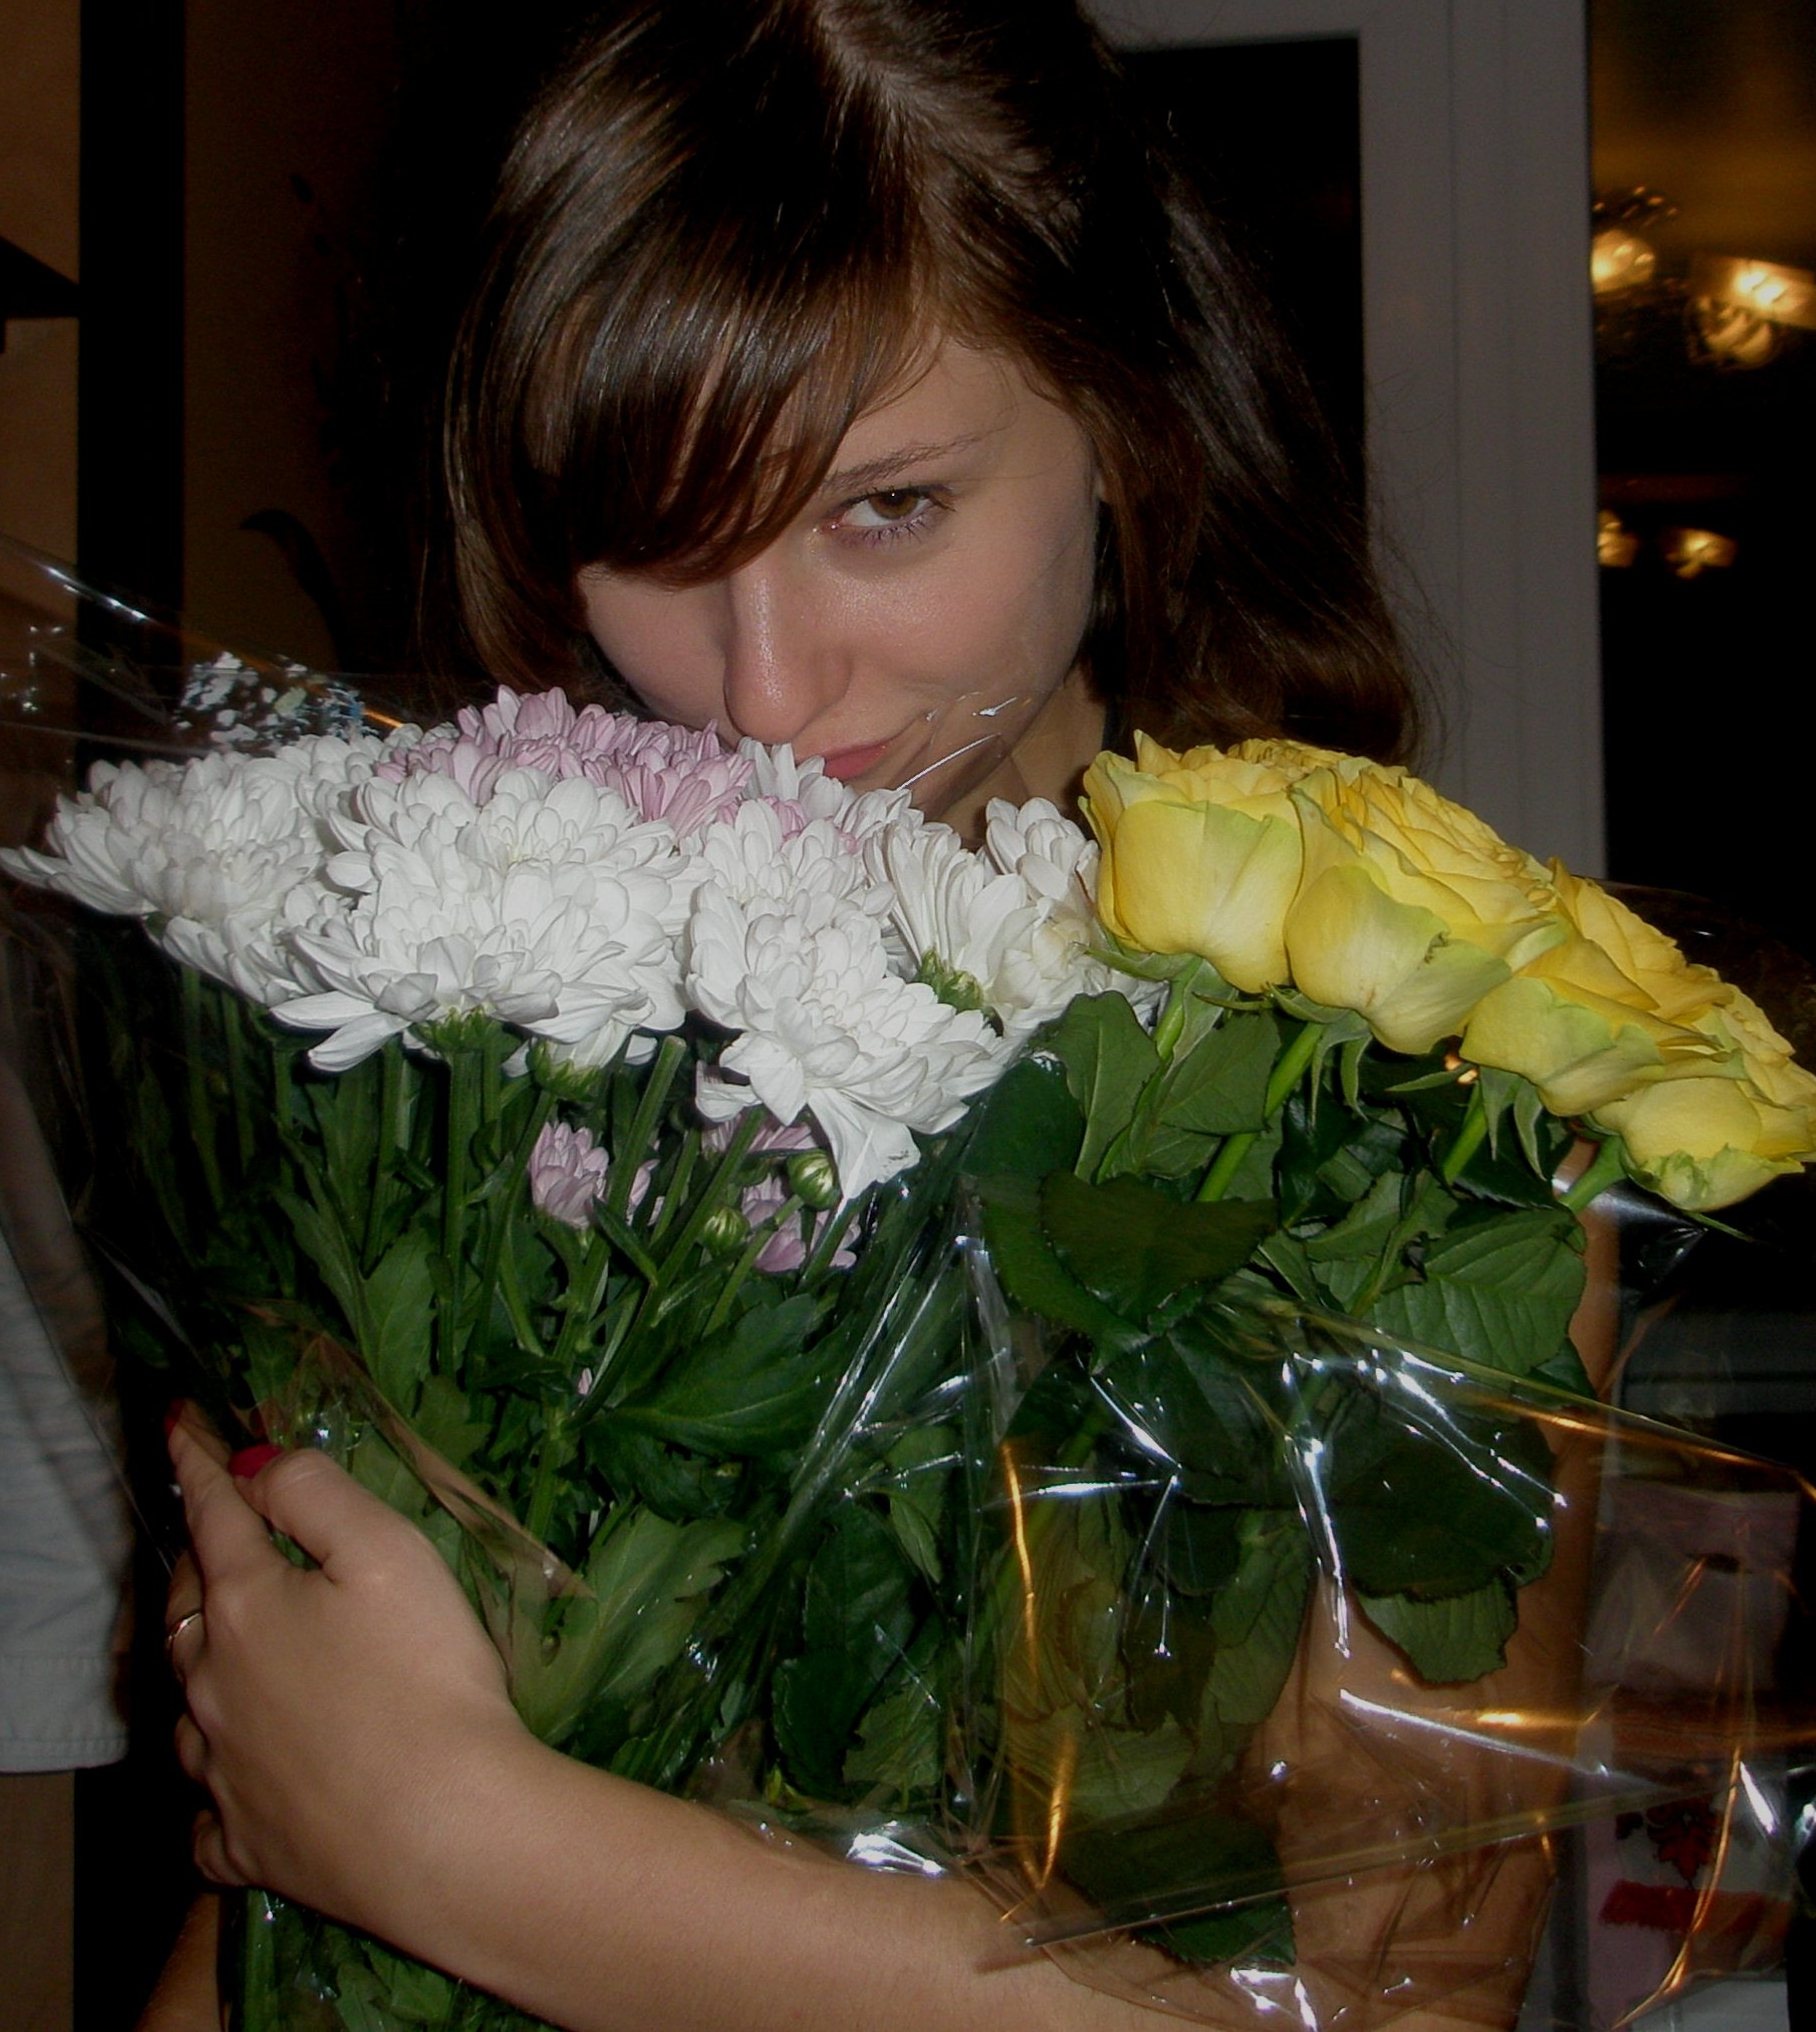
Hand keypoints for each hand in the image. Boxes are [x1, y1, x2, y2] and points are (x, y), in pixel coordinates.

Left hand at [165, 1407, 530, 1934]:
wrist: (441, 1831)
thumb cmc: (424, 1675)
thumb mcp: (387, 1551)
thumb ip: (314, 1493)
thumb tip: (255, 1466)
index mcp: (245, 1604)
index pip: (213, 1514)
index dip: (198, 1461)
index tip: (180, 1421)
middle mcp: (210, 1685)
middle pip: (185, 1606)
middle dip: (196, 1559)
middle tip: (215, 1532)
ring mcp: (221, 1771)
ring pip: (185, 1708)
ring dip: (197, 1668)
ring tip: (220, 1652)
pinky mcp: (245, 1845)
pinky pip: (207, 1814)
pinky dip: (214, 1788)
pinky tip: (234, 1786)